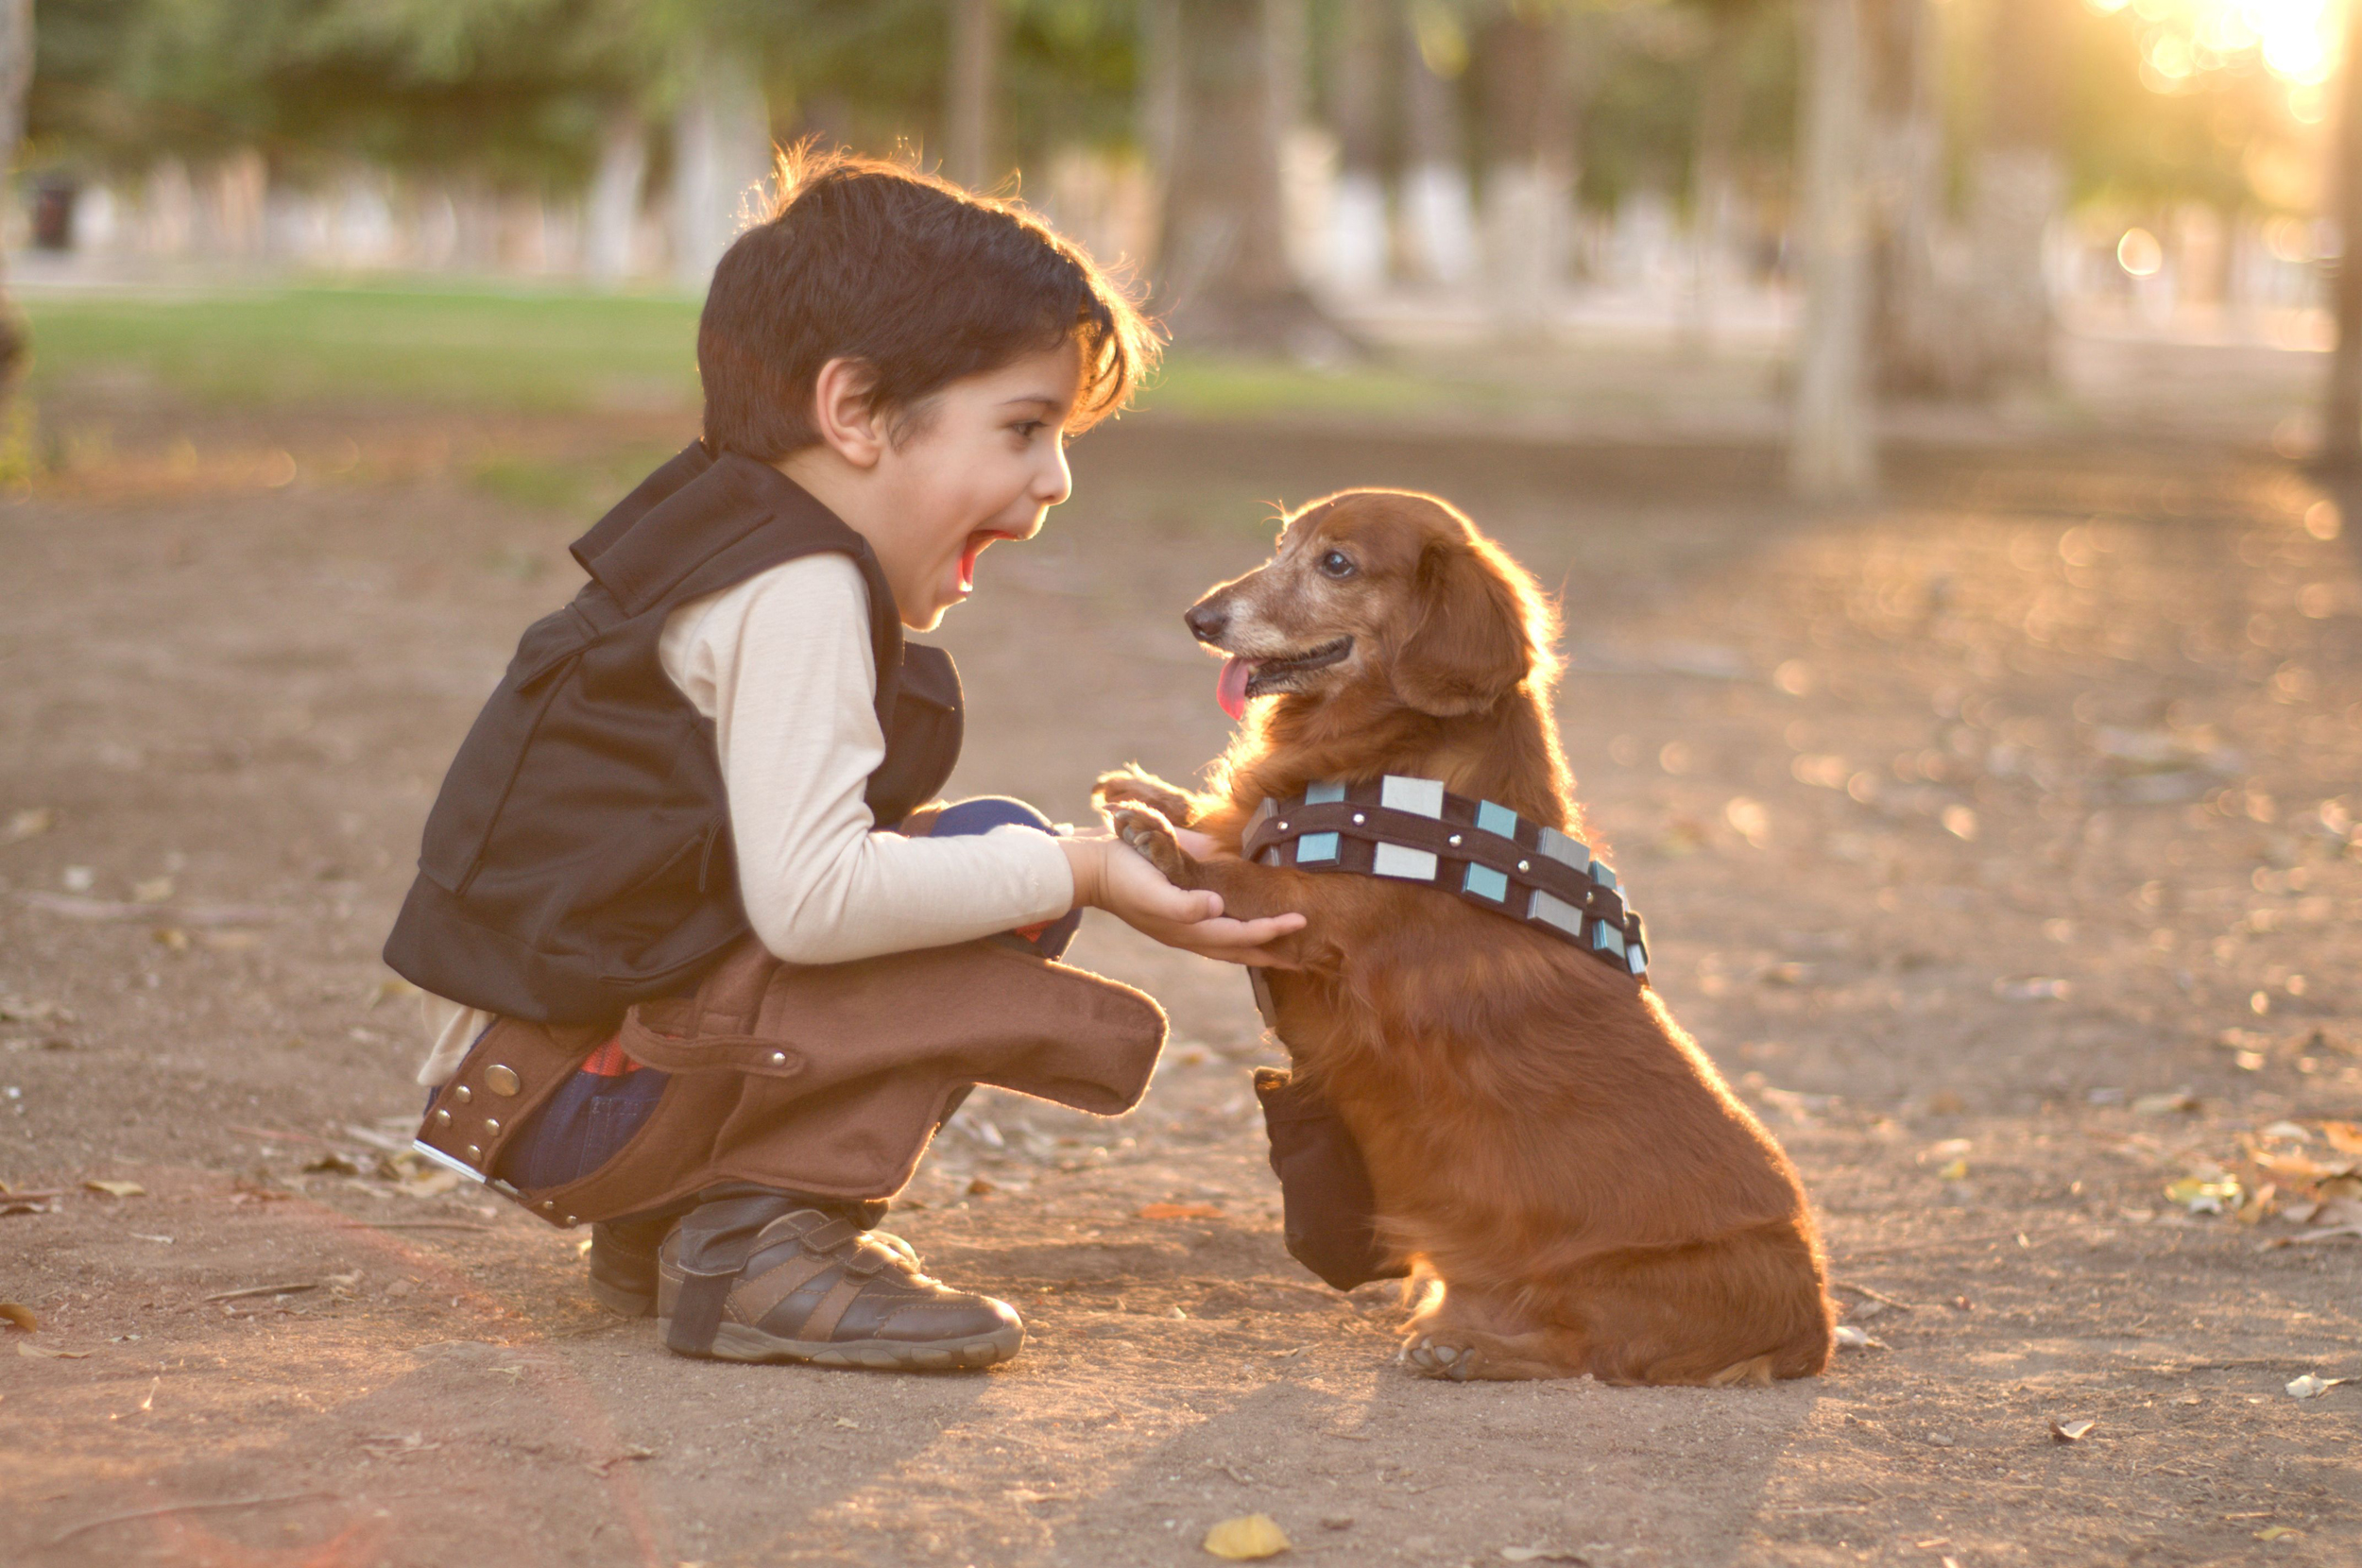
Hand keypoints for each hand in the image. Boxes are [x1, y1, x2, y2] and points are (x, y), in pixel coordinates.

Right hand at [1060, 833, 1304, 967]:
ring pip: (1229, 943)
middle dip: (1272, 952)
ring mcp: (1184, 923)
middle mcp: (1190, 931)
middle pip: (1240, 948)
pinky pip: (1215, 927)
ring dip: (1256, 946)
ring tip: (1282, 949)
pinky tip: (1244, 923)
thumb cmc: (1125, 878)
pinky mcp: (1178, 909)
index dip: (1272, 930)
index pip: (1241, 934)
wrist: (1093, 868)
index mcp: (1188, 928)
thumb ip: (1183, 906)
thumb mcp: (1153, 891)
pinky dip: (1236, 930)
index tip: (1300, 921)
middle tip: (1304, 956)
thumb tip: (1216, 907)